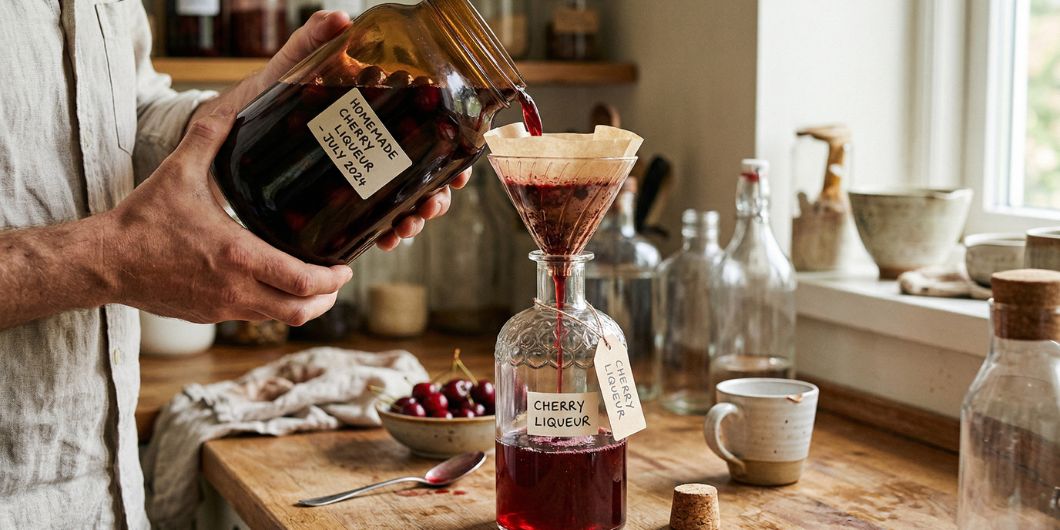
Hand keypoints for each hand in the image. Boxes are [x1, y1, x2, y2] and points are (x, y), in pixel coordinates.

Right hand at [104, 107, 351, 324]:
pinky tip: (271, 287)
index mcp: (239, 257)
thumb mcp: (179, 173)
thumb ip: (207, 138)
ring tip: (312, 288)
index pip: (303, 282)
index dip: (333, 279)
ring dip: (301, 306)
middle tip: (336, 280)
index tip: (346, 267)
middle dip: (326, 298)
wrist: (105, 261)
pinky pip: (251, 317)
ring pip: (278, 319)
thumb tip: (229, 108)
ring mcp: (222, 308)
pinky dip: (271, 306)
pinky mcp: (208, 316)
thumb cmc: (143, 221)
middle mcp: (236, 289)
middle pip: (300, 311)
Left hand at [191, 10, 469, 252]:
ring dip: (415, 217)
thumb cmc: (261, 102)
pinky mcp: (338, 208)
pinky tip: (387, 239)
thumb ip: (310, 43)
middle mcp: (372, 152)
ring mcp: (357, 182)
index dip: (451, 153)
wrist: (223, 137)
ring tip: (407, 225)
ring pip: (404, 205)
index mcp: (374, 120)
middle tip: (431, 202)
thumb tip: (338, 18)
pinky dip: (386, 234)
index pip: (427, 136)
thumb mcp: (287, 73)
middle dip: (436, 195)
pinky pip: (372, 226)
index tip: (458, 167)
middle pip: (424, 176)